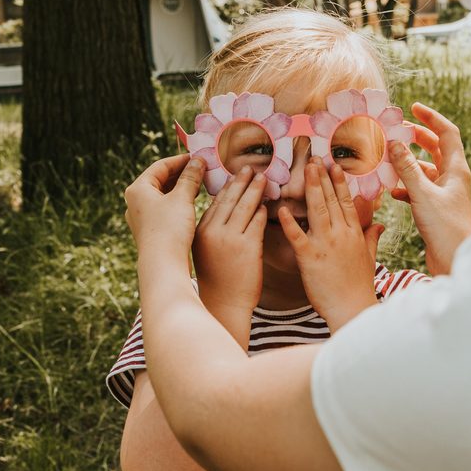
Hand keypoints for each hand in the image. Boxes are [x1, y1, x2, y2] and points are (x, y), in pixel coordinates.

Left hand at [125, 154, 203, 260]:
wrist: (162, 265)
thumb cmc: (169, 229)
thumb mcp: (182, 198)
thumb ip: (190, 177)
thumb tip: (198, 161)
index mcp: (138, 189)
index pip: (161, 166)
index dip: (181, 160)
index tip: (199, 158)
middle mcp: (135, 202)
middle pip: (161, 180)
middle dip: (182, 174)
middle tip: (203, 170)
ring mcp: (142, 217)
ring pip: (163, 195)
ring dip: (182, 188)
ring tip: (201, 185)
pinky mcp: (150, 230)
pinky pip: (165, 209)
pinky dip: (178, 202)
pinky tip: (193, 203)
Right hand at [192, 167, 265, 323]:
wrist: (224, 303)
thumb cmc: (217, 278)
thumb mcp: (207, 250)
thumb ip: (213, 230)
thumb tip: (224, 210)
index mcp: (201, 231)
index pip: (216, 202)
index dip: (227, 186)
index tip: (235, 174)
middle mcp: (214, 232)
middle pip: (230, 199)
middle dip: (242, 181)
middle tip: (251, 167)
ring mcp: (230, 239)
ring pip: (245, 206)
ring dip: (255, 190)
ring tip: (264, 178)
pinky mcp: (248, 248)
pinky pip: (257, 222)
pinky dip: (263, 211)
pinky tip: (269, 204)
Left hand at [277, 160, 382, 331]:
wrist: (352, 309)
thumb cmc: (359, 286)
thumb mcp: (369, 258)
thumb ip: (372, 238)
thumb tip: (379, 224)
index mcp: (354, 233)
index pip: (347, 202)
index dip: (340, 183)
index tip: (334, 165)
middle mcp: (341, 234)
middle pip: (331, 200)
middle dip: (322, 177)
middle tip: (314, 158)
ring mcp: (326, 244)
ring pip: (317, 210)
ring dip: (311, 188)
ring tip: (304, 169)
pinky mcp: (310, 258)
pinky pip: (297, 236)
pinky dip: (290, 221)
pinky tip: (281, 208)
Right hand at [388, 103, 470, 275]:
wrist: (455, 260)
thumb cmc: (444, 227)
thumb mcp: (422, 194)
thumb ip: (406, 168)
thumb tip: (394, 143)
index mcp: (456, 169)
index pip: (447, 132)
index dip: (431, 118)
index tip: (414, 107)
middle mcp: (453, 178)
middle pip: (436, 147)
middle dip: (416, 137)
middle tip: (397, 130)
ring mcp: (445, 192)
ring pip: (425, 168)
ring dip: (407, 163)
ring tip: (387, 159)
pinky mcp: (436, 207)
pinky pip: (419, 188)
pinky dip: (406, 185)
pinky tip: (391, 190)